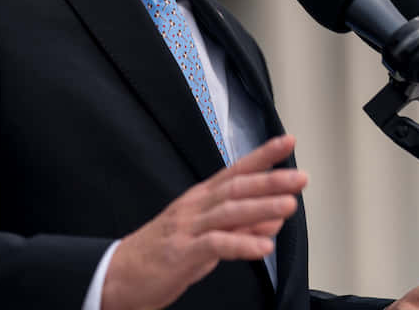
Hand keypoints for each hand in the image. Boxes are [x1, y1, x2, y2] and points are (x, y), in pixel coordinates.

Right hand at [101, 134, 306, 309]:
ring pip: (229, 212)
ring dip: (262, 207)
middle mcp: (196, 207)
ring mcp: (187, 228)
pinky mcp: (181, 253)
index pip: (237, 170)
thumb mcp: (208, 237)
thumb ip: (242, 226)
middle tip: (300, 177)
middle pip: (236, 187)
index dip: (263, 155)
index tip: (288, 142)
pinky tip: (263, 246)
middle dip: (270, 180)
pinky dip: (242, 244)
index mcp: (201, 198)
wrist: (118, 275)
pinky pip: (216, 245)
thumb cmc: (164, 253)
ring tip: (289, 205)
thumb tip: (275, 217)